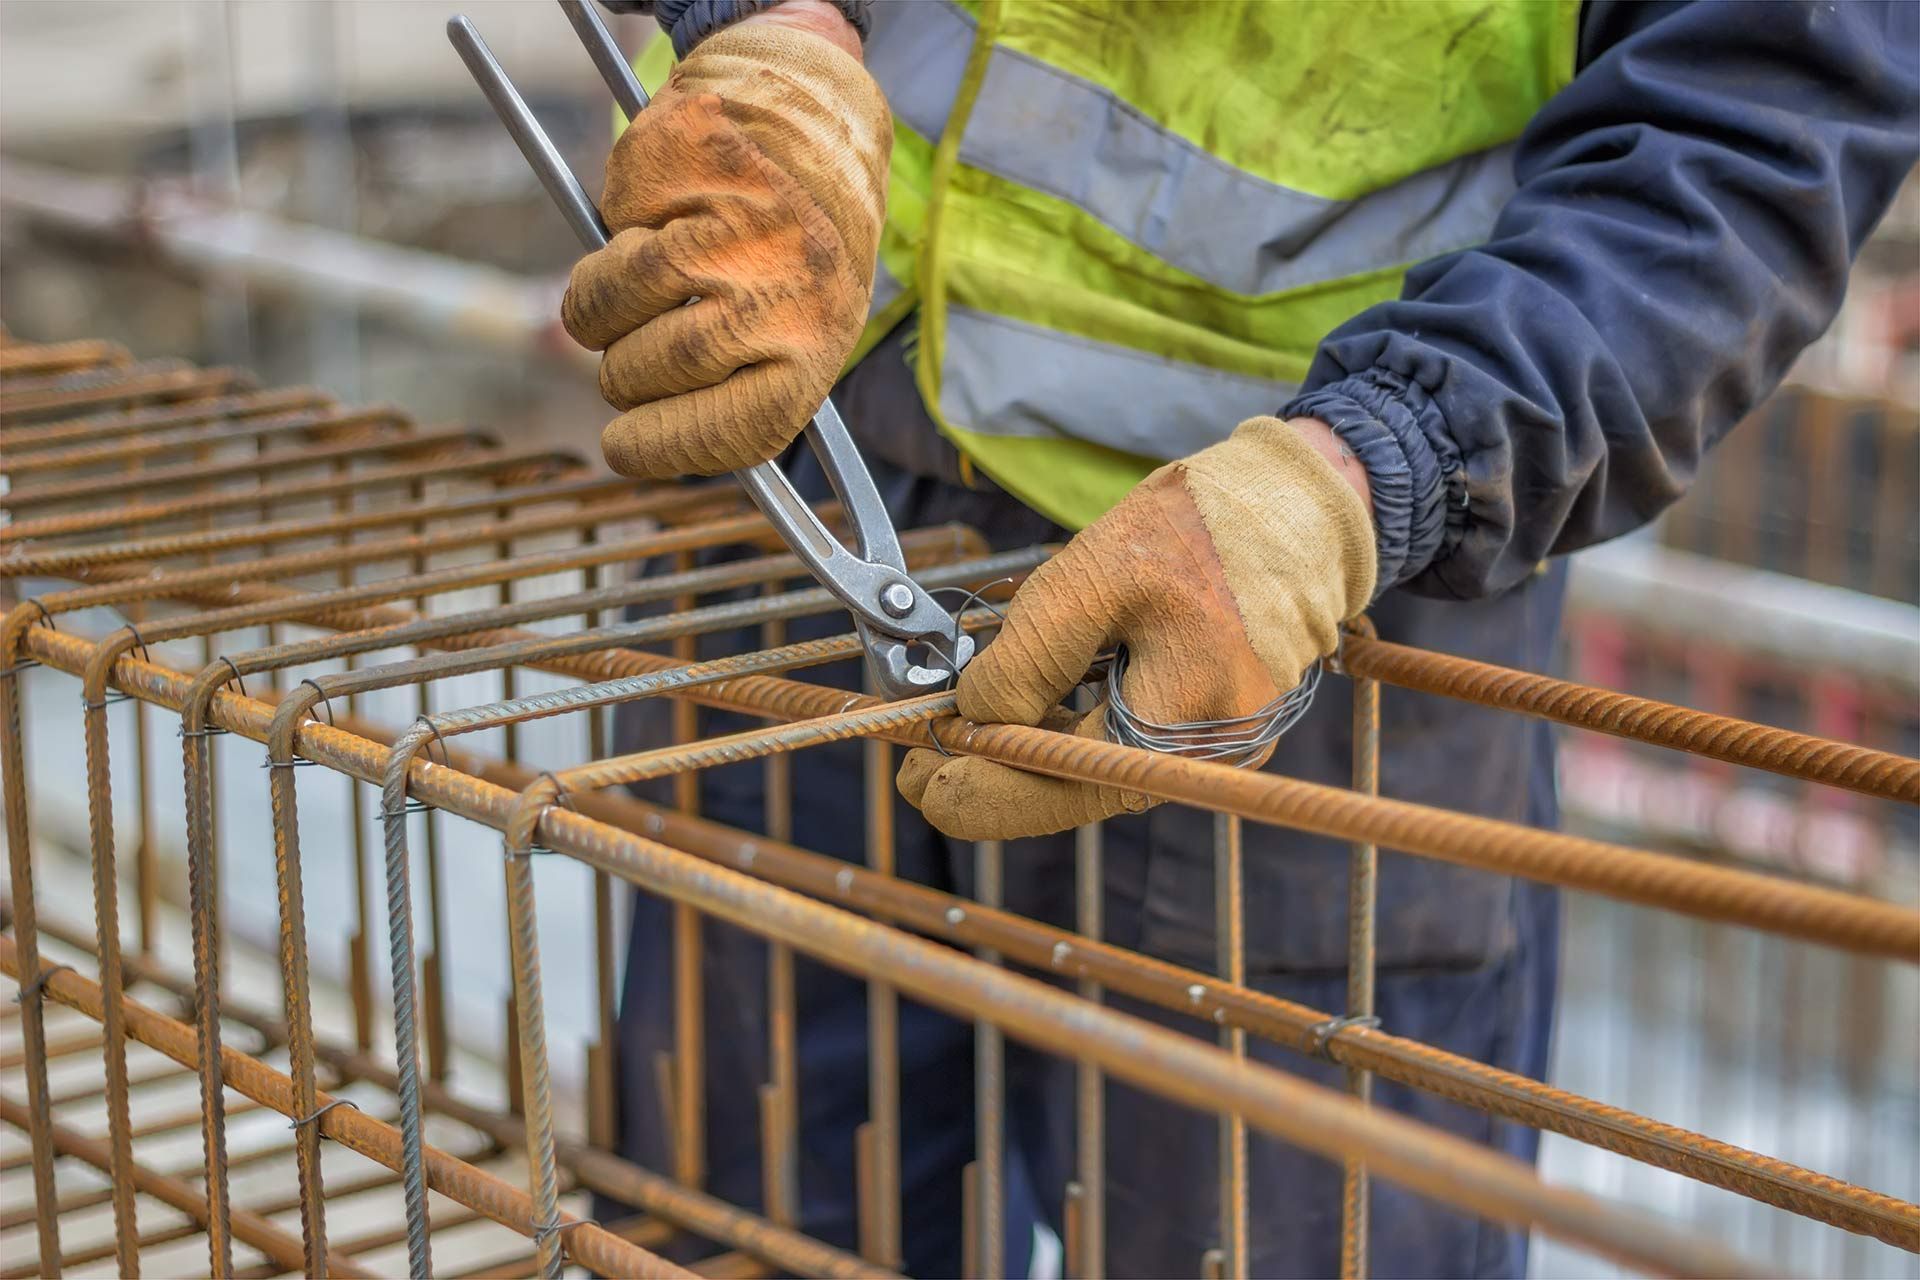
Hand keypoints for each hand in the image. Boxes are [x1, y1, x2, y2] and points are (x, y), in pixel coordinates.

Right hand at [561, 21, 889, 477]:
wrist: (815, 119)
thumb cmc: (800, 248)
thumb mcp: (802, 331)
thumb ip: (742, 390)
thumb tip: (654, 448)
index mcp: (817, 346)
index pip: (731, 431)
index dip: (660, 448)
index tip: (620, 446)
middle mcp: (781, 288)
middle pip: (655, 369)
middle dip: (622, 372)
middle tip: (629, 354)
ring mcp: (732, 222)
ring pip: (618, 299)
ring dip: (599, 307)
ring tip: (620, 293)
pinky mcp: (688, 166)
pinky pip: (613, 227)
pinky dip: (612, 235)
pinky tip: (648, 226)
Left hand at [897, 417, 1376, 840]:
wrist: (1301, 503)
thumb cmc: (1208, 528)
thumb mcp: (1097, 576)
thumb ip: (1028, 656)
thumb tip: (972, 718)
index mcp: (1178, 731)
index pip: (1051, 789)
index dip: (970, 789)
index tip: (910, 775)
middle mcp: (1200, 761)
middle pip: (1067, 792)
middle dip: (987, 776)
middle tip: (914, 758)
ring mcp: (1207, 748)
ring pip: (1089, 772)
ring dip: (1022, 753)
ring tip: (959, 727)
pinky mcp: (1206, 723)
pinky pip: (1117, 744)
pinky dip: (1064, 731)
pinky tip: (1023, 710)